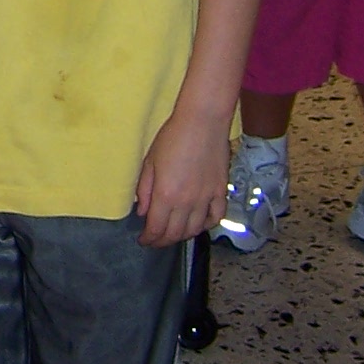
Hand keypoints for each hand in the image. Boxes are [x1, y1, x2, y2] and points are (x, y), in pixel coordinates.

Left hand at [135, 108, 226, 247]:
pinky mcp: (221, 192)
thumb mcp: (150, 161)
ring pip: (195, 229)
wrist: (202, 123)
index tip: (143, 241)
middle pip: (175, 233)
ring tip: (173, 233)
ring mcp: (206, 199)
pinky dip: (206, 225)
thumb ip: (145, 189)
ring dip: (182, 235)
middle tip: (155, 240)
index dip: (149, 239)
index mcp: (166, 195)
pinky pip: (216, 217)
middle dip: (163, 241)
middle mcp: (187, 202)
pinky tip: (198, 224)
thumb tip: (143, 212)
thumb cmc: (172, 138)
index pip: (157, 228)